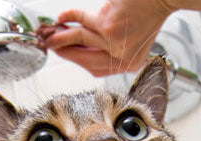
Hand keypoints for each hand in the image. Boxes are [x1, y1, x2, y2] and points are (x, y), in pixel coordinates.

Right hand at [44, 0, 172, 76]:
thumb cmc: (149, 12)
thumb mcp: (133, 38)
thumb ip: (111, 47)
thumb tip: (79, 45)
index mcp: (129, 63)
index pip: (95, 68)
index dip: (76, 60)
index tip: (63, 54)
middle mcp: (122, 57)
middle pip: (84, 59)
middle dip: (64, 52)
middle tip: (51, 45)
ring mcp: (114, 43)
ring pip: (80, 40)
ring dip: (62, 36)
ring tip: (51, 33)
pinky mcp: (108, 27)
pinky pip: (82, 21)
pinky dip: (70, 17)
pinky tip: (63, 17)